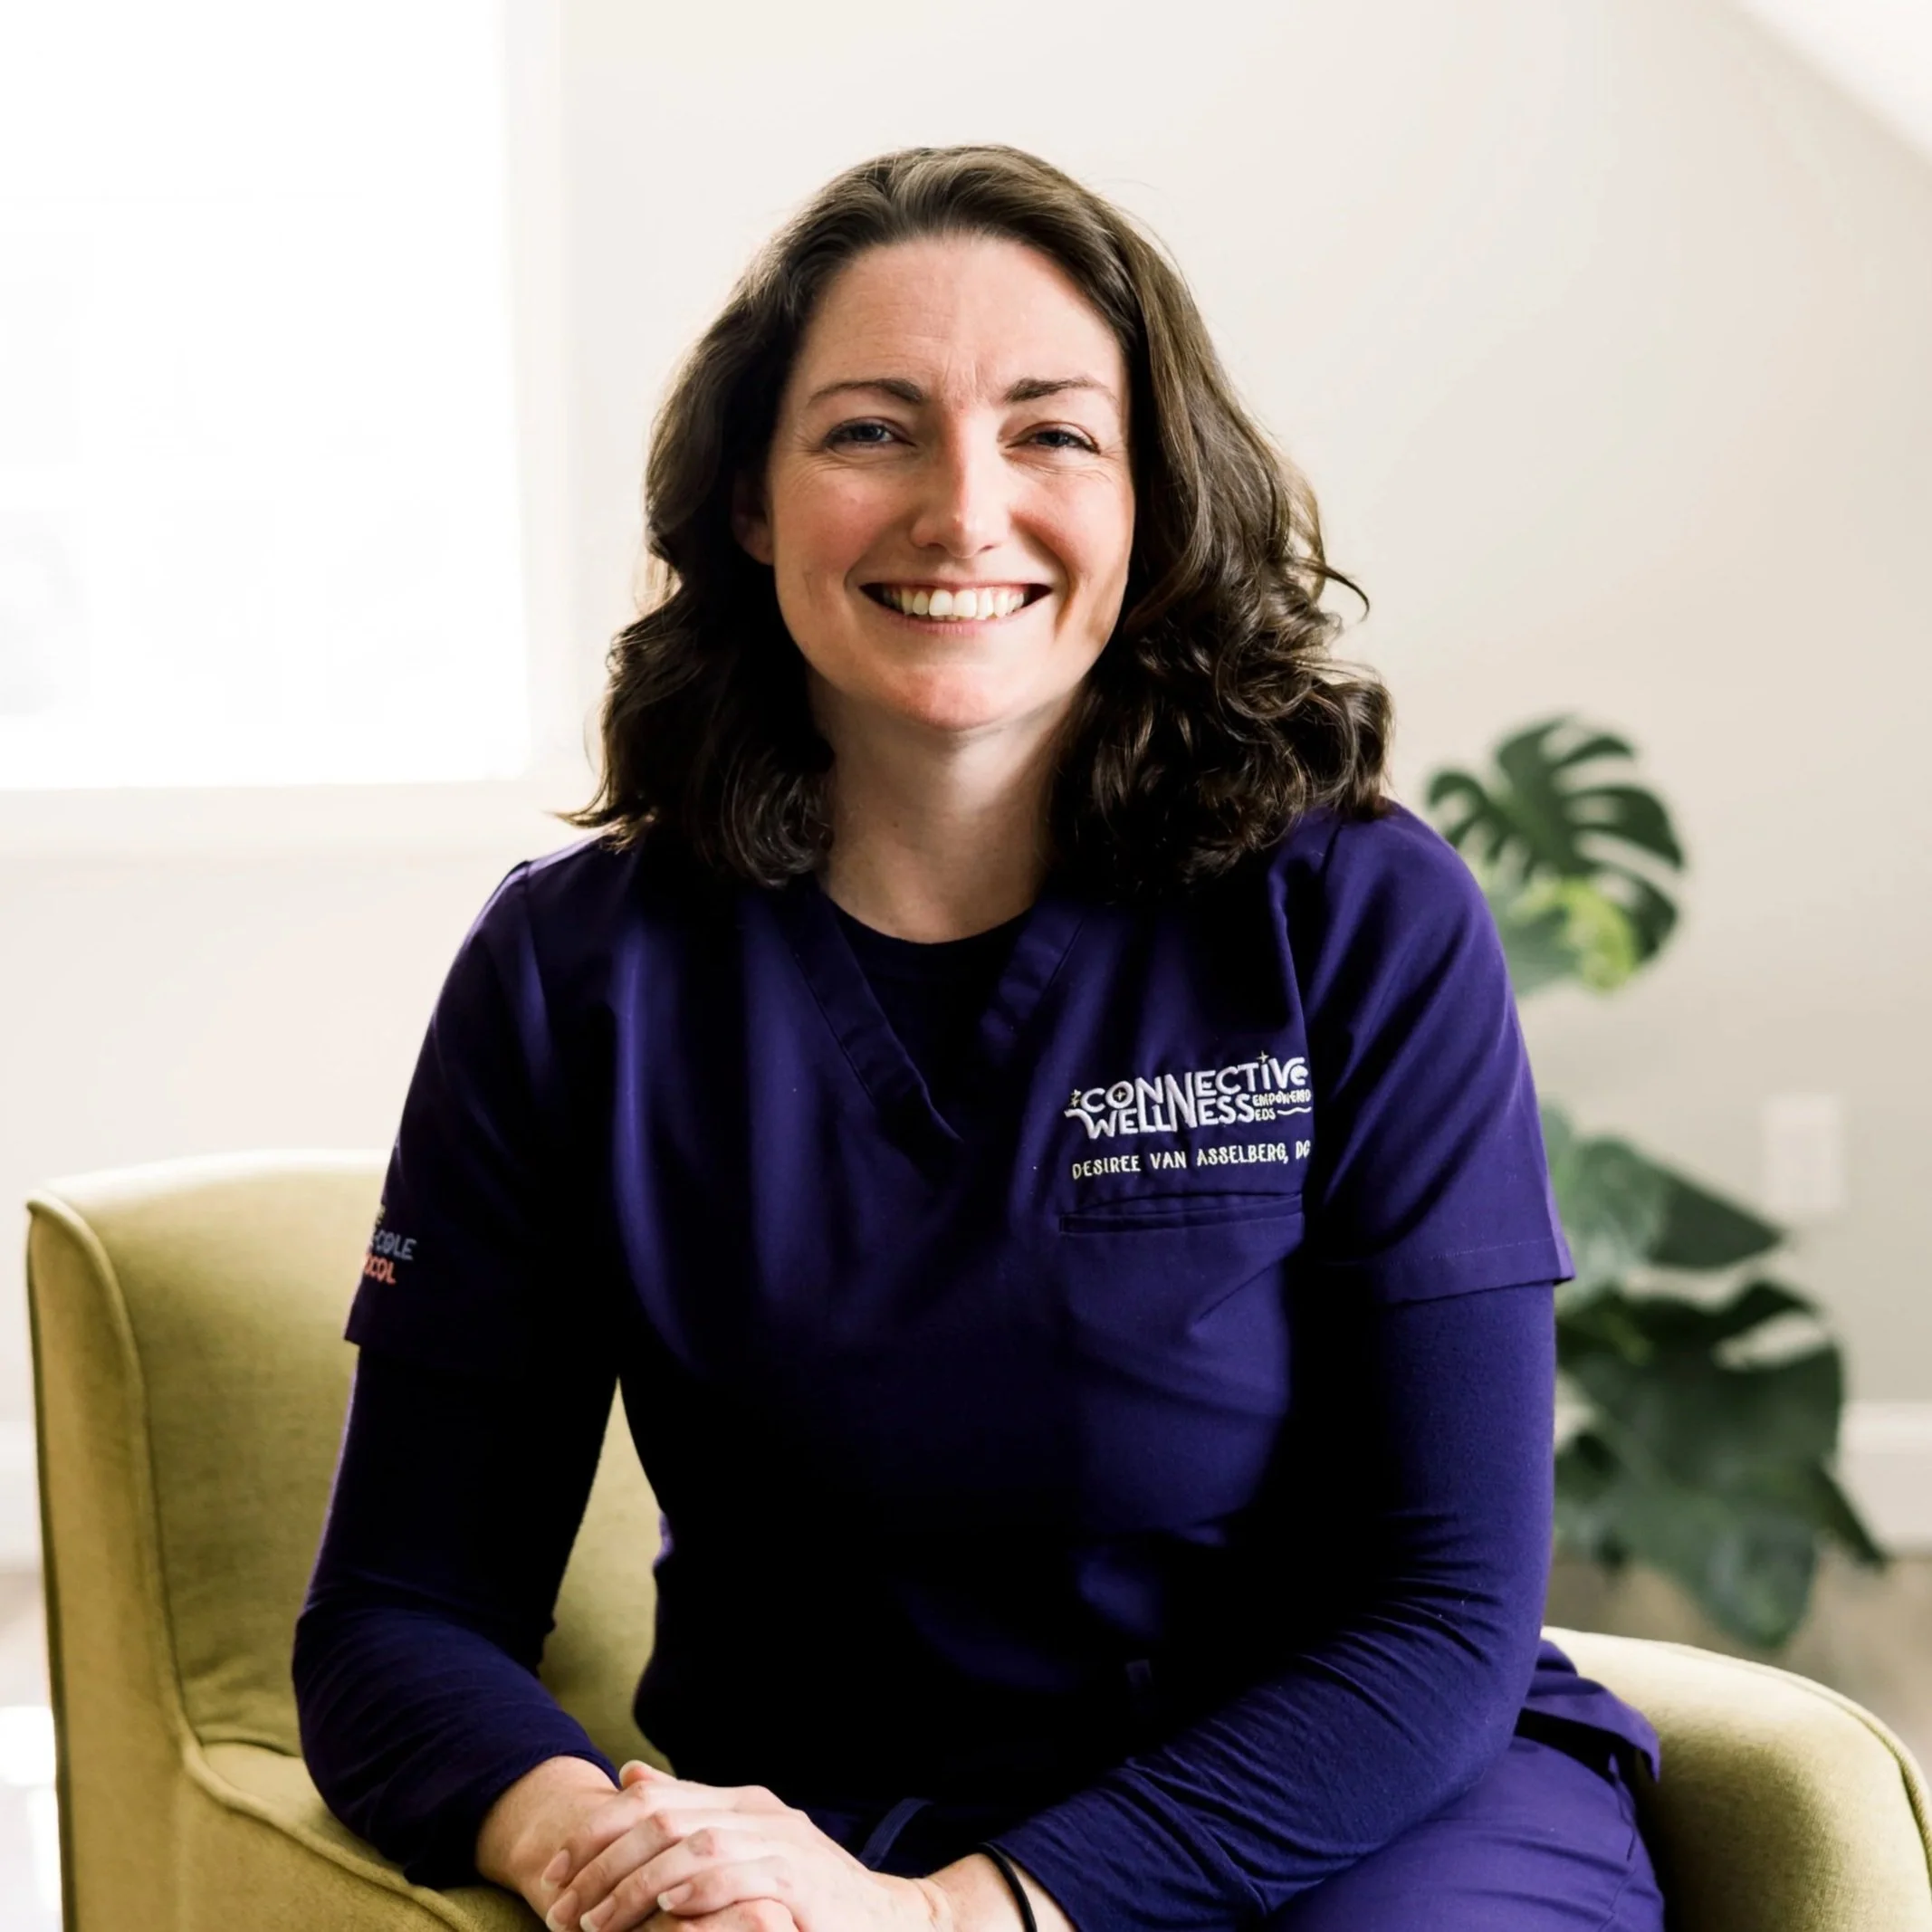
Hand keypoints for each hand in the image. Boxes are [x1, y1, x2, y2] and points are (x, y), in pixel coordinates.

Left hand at [542, 1760, 936, 1931]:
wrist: (884, 1921)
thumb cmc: (804, 1889)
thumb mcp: (744, 1845)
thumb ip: (690, 1811)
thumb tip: (629, 1775)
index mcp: (740, 1801)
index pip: (652, 1800)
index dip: (594, 1834)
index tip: (551, 1876)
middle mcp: (759, 1815)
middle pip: (665, 1820)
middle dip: (603, 1865)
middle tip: (561, 1911)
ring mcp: (785, 1847)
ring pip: (697, 1848)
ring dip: (638, 1886)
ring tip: (597, 1924)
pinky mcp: (804, 1886)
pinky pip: (745, 1879)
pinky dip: (702, 1891)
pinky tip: (669, 1910)